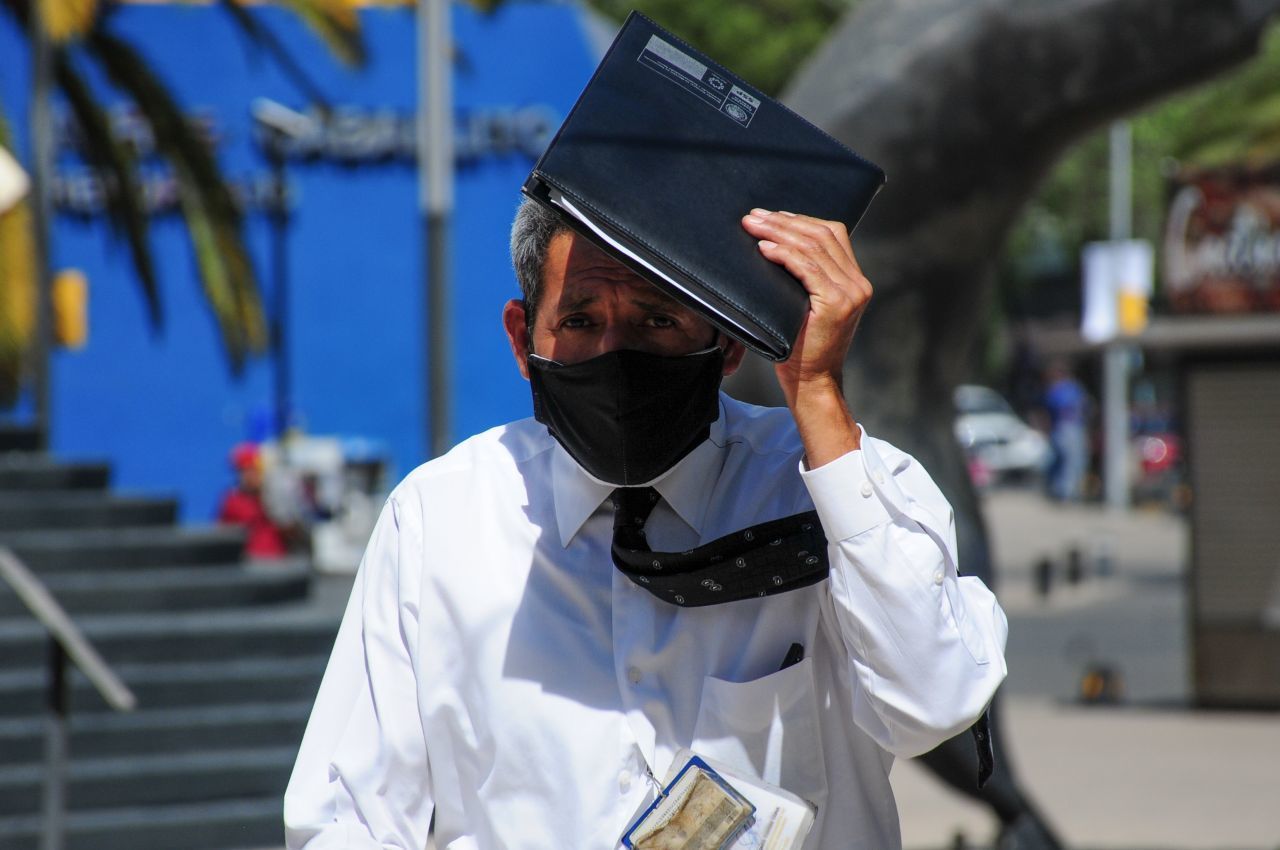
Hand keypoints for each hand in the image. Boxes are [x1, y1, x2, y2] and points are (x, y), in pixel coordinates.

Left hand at [741, 209, 870, 463]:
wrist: (811, 382)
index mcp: (854, 280)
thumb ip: (805, 279)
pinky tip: (765, 249)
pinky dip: (784, 254)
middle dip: (783, 221)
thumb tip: (775, 245)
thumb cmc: (800, 348)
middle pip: (821, 234)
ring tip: (752, 226)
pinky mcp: (835, 304)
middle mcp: (857, 283)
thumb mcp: (806, 306)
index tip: (771, 215)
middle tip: (753, 216)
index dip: (800, 220)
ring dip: (778, 232)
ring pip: (813, 247)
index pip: (833, 233)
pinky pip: (807, 268)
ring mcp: (850, 293)